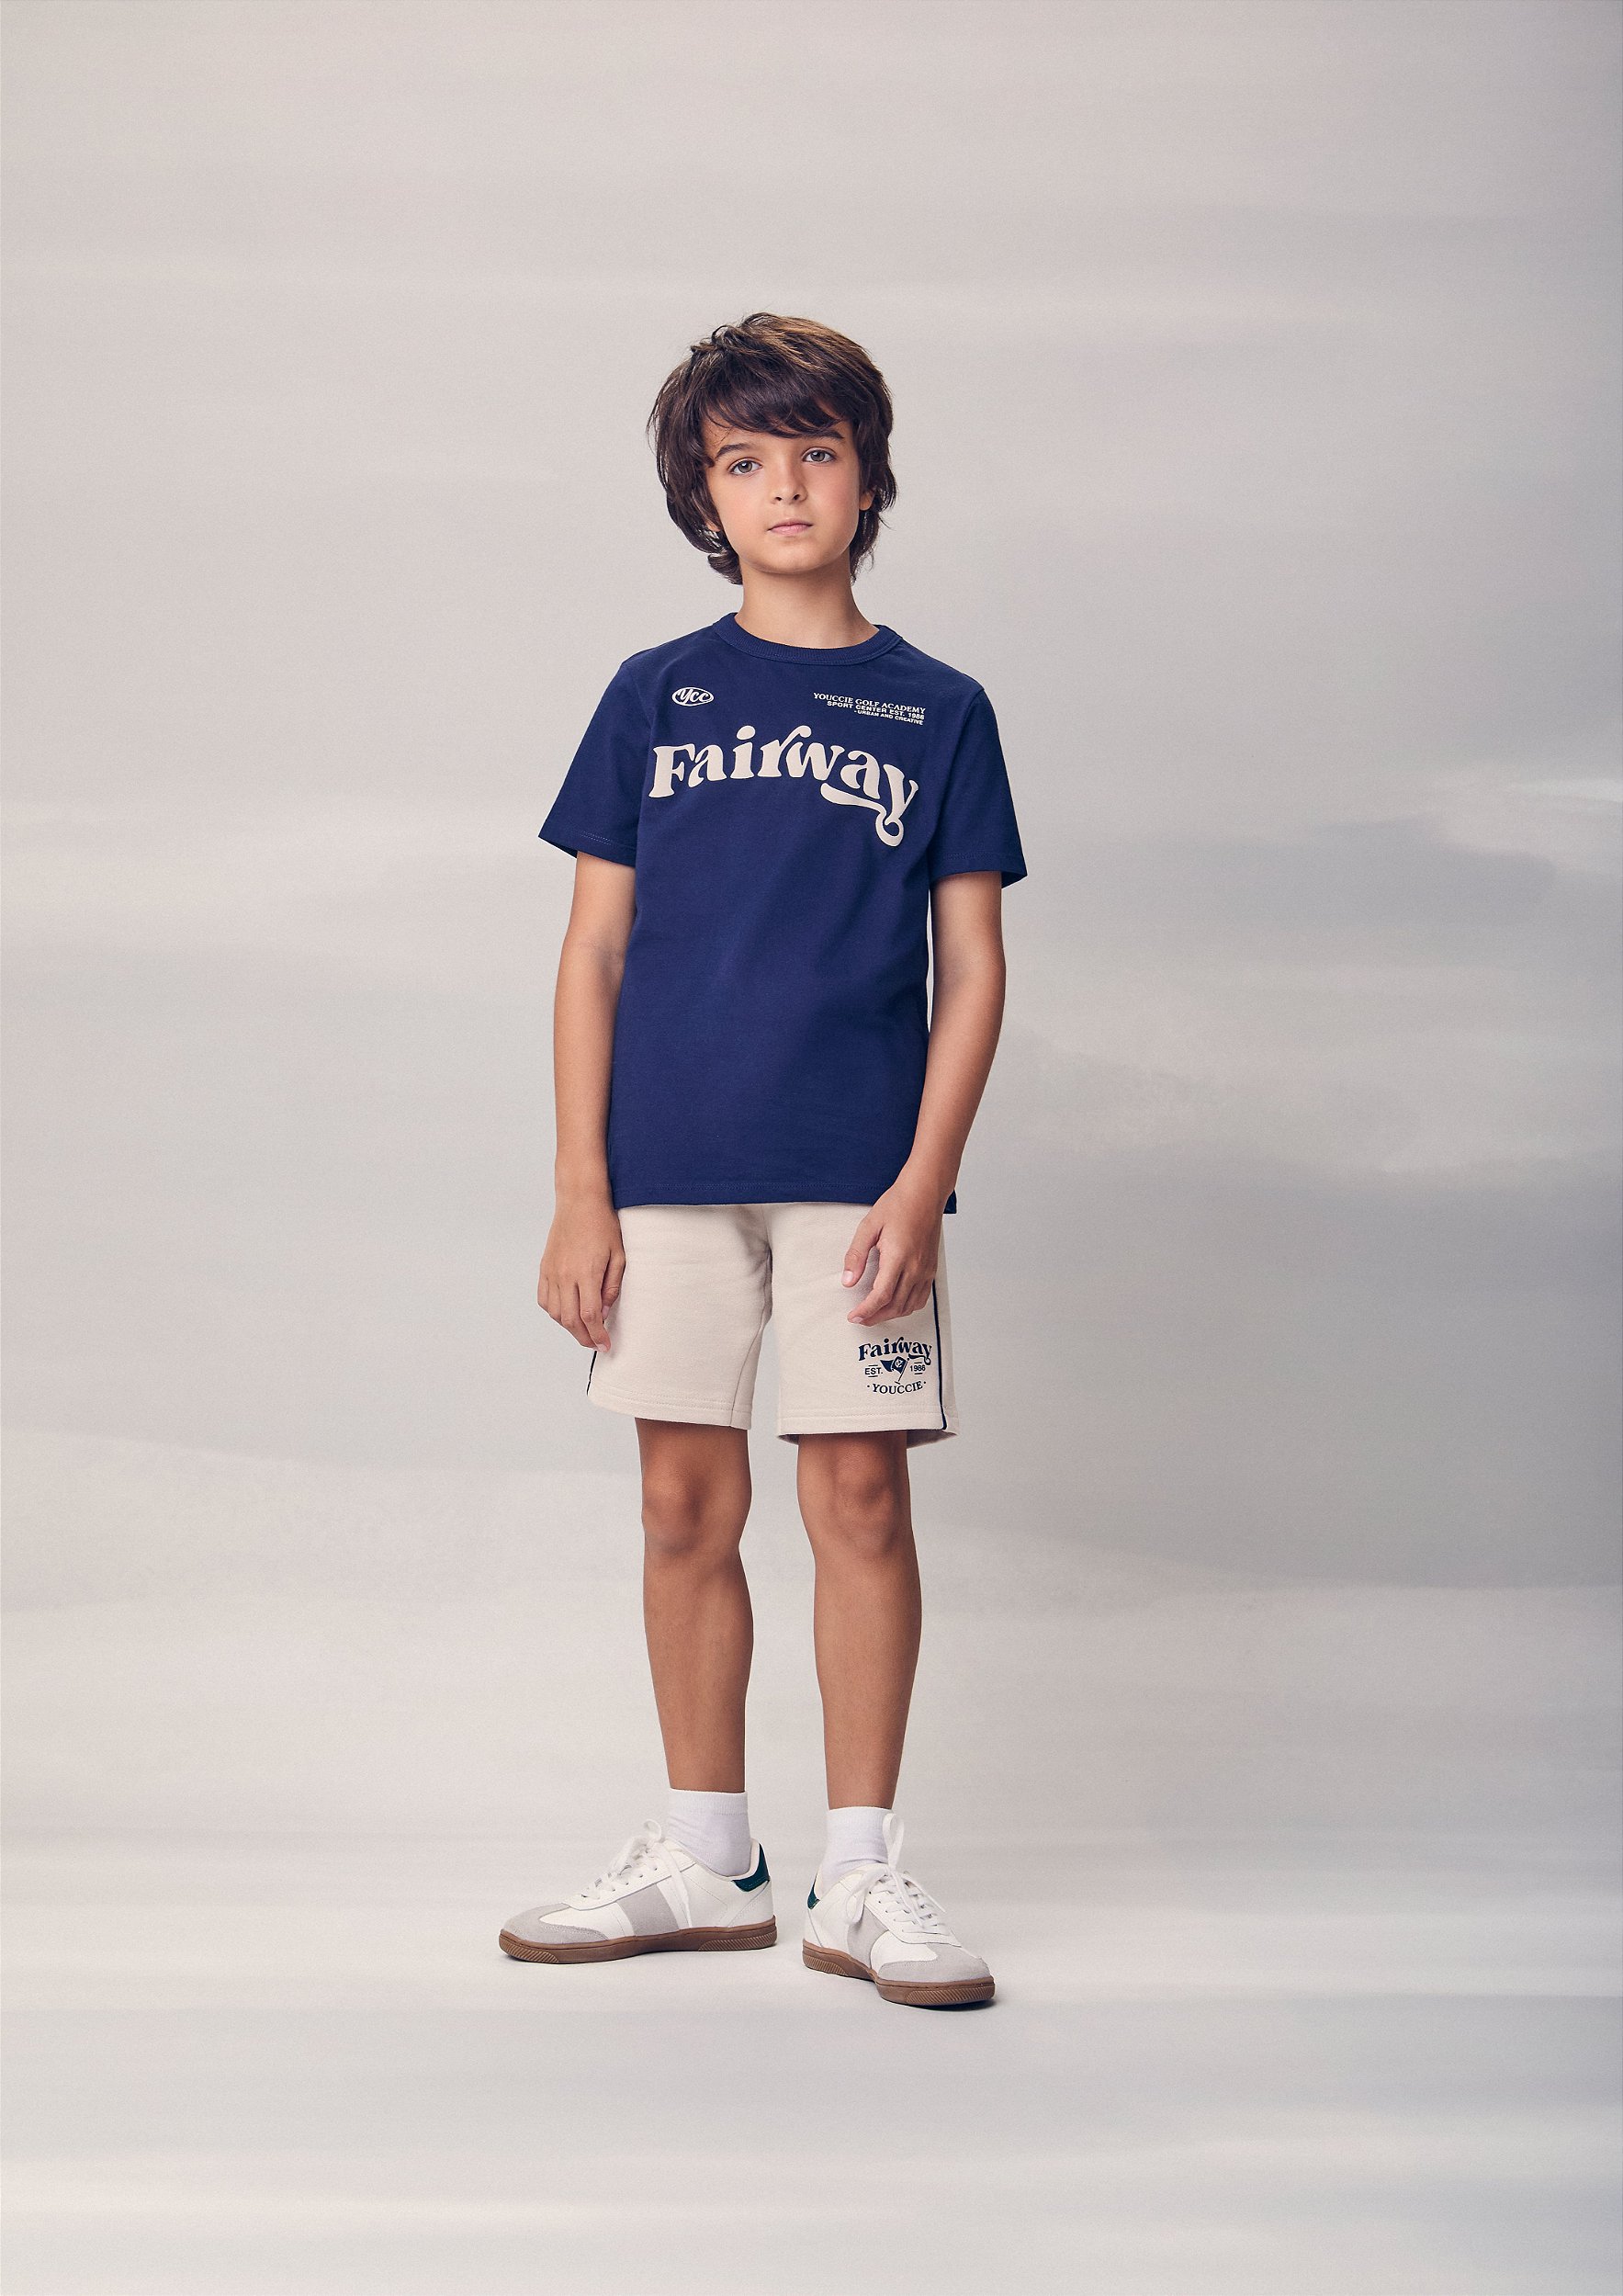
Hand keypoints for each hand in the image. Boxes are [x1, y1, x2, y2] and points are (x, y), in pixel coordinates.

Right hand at [538, 1190, 624, 1348]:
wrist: (579, 1202)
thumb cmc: (603, 1225)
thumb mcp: (619, 1255)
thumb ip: (611, 1287)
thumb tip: (603, 1312)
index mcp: (586, 1273)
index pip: (589, 1316)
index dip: (597, 1335)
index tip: (605, 1345)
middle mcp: (565, 1276)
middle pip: (571, 1320)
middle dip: (584, 1338)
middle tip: (596, 1344)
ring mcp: (552, 1272)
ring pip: (556, 1313)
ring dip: (570, 1327)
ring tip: (584, 1331)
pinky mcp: (544, 1268)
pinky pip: (545, 1300)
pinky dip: (555, 1313)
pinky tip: (566, 1314)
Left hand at [841, 1178, 942, 1324]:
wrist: (925, 1193)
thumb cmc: (898, 1205)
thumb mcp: (868, 1226)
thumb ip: (856, 1256)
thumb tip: (847, 1281)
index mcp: (898, 1256)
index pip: (881, 1295)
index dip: (865, 1310)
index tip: (853, 1316)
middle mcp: (915, 1267)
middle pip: (895, 1305)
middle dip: (875, 1317)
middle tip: (859, 1319)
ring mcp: (926, 1269)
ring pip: (909, 1305)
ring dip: (891, 1314)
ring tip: (874, 1314)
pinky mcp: (931, 1268)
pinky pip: (921, 1297)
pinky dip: (907, 1307)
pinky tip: (896, 1304)